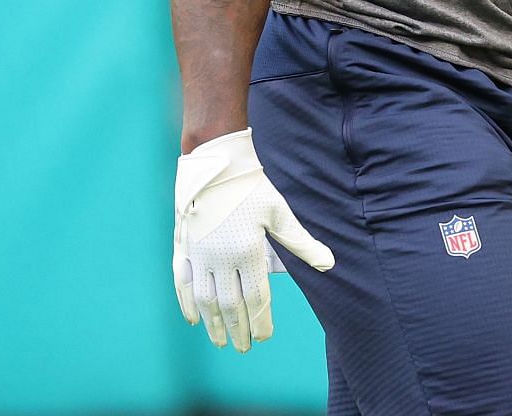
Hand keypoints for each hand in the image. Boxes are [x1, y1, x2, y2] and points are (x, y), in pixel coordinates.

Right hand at [173, 128, 333, 351]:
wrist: (215, 164)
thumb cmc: (252, 187)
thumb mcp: (280, 213)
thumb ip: (302, 242)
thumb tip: (329, 262)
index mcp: (247, 251)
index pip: (255, 299)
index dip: (259, 322)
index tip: (264, 338)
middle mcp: (220, 257)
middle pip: (230, 305)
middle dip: (238, 330)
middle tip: (244, 348)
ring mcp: (198, 254)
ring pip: (205, 299)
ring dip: (213, 323)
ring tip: (220, 341)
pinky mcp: (183, 247)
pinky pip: (182, 282)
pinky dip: (187, 303)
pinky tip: (193, 319)